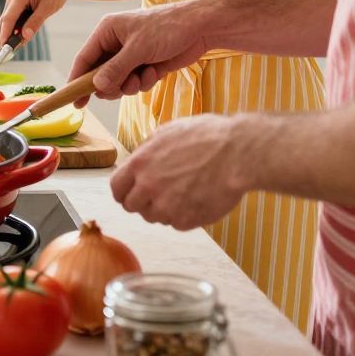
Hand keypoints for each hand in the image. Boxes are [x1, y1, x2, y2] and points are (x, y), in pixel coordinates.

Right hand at [0, 0, 77, 43]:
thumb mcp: (48, 8)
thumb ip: (35, 22)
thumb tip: (24, 37)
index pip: (7, 18)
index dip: (4, 35)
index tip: (3, 49)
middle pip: (6, 20)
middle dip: (9, 35)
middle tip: (15, 50)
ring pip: (10, 19)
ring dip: (15, 31)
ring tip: (22, 42)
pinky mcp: (17, 0)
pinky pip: (14, 15)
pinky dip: (18, 25)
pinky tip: (24, 32)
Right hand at [68, 0, 210, 106]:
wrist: (201, 28)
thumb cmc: (167, 28)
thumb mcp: (138, 48)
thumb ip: (116, 69)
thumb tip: (97, 86)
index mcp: (107, 31)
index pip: (84, 58)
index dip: (77, 80)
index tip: (74, 101)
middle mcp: (116, 43)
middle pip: (100, 74)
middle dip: (111, 85)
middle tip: (120, 89)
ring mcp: (131, 55)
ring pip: (118, 82)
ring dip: (129, 85)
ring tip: (142, 78)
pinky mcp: (145, 65)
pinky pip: (134, 82)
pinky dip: (143, 82)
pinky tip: (155, 73)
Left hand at [110, 113, 246, 229]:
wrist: (238, 153)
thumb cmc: (208, 136)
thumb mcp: (168, 131)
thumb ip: (148, 149)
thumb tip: (139, 158)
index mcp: (140, 163)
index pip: (116, 188)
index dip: (123, 191)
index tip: (130, 192)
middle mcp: (149, 187)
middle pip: (132, 206)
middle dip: (143, 201)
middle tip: (159, 194)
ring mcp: (167, 206)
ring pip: (153, 217)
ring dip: (163, 209)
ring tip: (183, 193)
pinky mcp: (186, 221)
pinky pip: (176, 224)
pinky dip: (183, 216)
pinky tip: (196, 199)